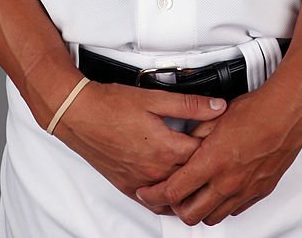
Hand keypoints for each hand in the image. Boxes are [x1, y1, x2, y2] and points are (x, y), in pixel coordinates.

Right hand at [54, 81, 227, 213]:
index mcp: (165, 148)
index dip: (216, 144)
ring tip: (199, 176)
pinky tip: (173, 192)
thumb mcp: (154, 98)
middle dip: (205, 166)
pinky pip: (154, 203)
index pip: (203, 154)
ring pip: (175, 195)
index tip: (222, 138)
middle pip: (191, 176)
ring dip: (188, 186)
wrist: (79, 115)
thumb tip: (217, 106)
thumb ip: (189, 105)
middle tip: (215, 156)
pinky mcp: (128, 187)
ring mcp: (141, 182)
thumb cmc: (111, 106)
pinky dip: (168, 200)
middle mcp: (155, 170)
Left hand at [135, 79, 301, 224]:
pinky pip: (234, 209)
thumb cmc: (256, 111)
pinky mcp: (258, 191)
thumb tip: (184, 140)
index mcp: (212, 162)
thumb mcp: (216, 116)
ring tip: (193, 195)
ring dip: (199, 209)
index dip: (155, 194)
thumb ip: (196, 132)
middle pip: (190, 213)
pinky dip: (222, 206)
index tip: (148, 191)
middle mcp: (227, 182)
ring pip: (213, 217)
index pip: (174, 191)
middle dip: (174, 208)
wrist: (287, 114)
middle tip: (169, 196)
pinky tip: (219, 191)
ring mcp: (244, 190)